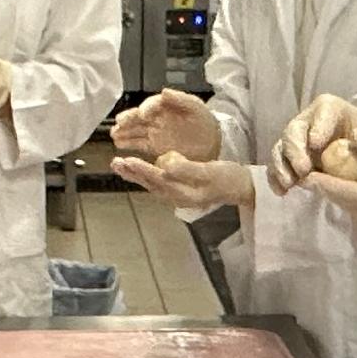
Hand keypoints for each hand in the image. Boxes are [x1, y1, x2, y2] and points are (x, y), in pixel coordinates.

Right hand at [110, 89, 223, 162]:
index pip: (153, 104)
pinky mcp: (154, 145)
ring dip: (124, 131)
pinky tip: (119, 144)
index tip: (143, 114)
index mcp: (166, 105)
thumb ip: (180, 99)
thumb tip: (164, 91)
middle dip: (129, 119)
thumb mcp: (195, 107)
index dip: (147, 108)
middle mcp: (157, 117)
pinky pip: (138, 143)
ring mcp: (154, 131)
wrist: (212, 141)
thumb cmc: (205, 120)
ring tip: (114, 133)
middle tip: (119, 122)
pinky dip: (128, 144)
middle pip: (139, 116)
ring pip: (135, 130)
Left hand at [116, 149, 257, 216]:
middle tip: (116, 163)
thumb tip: (165, 166)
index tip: (129, 160)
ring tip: (120, 165)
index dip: (142, 169)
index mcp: (184, 193)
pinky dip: (145, 174)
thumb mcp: (209, 171)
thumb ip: (187, 169)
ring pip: (152, 184)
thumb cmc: (227, 178)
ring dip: (135, 174)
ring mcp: (177, 194)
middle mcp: (177, 196)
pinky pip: (158, 182)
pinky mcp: (179, 189)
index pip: (159, 179)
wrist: (240, 187)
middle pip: (150, 184)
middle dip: (133, 173)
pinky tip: (138, 168)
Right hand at [266, 93, 356, 188]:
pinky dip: (276, 178)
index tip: (317, 143)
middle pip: (296, 129)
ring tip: (289, 183)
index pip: (324, 110)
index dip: (319, 125)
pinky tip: (282, 192)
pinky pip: (278, 166)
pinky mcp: (291, 160)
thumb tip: (352, 152)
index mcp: (334, 110)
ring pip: (281, 147)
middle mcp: (310, 121)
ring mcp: (298, 141)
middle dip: (296, 149)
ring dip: (282, 165)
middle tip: (304, 169)